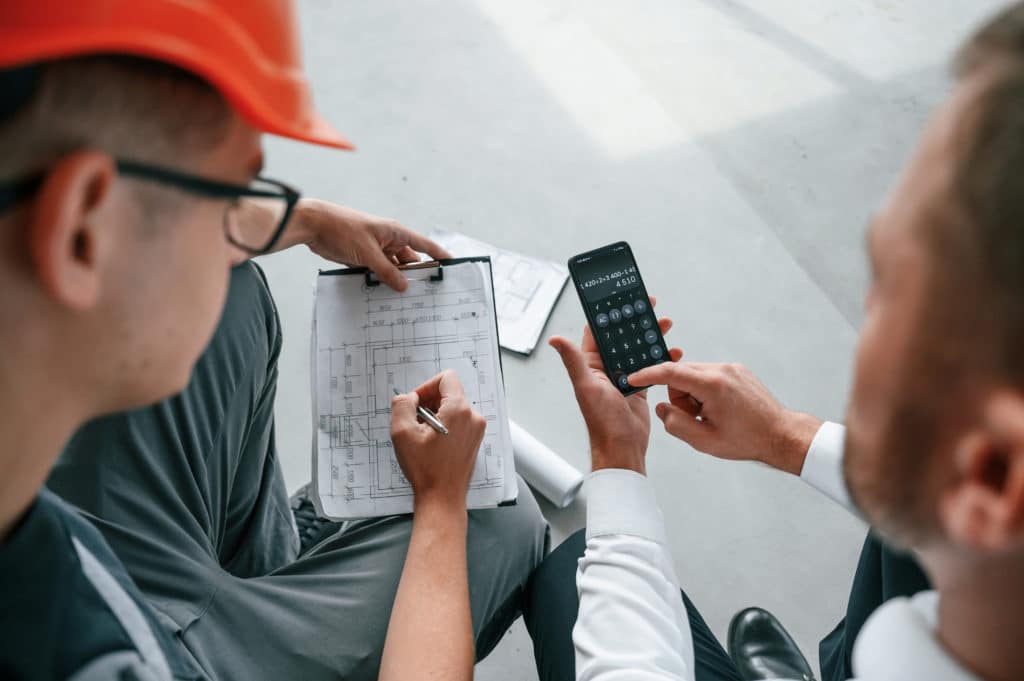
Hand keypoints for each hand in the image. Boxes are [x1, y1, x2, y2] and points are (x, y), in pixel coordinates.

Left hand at [296, 199, 450, 290]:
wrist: (313, 225)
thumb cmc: (341, 228)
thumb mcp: (367, 253)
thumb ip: (386, 271)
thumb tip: (404, 286)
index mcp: (395, 232)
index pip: (424, 245)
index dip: (439, 255)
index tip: (452, 266)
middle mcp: (388, 241)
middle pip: (409, 261)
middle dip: (416, 276)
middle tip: (427, 294)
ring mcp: (376, 250)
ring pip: (393, 269)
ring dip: (396, 281)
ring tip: (405, 300)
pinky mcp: (363, 258)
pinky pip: (378, 273)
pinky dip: (380, 282)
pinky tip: (384, 296)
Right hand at [390, 370, 486, 510]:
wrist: (442, 498)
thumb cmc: (426, 470)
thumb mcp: (402, 432)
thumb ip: (402, 405)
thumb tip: (409, 398)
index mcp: (459, 410)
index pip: (446, 378)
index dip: (426, 387)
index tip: (416, 405)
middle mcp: (473, 417)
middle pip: (449, 393)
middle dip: (429, 403)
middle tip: (416, 424)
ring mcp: (476, 429)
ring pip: (453, 408)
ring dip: (435, 416)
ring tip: (423, 437)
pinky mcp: (475, 440)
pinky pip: (458, 421)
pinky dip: (444, 426)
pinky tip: (432, 444)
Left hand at [550, 299, 681, 474]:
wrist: (622, 448)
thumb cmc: (602, 422)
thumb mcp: (587, 386)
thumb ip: (574, 361)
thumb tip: (555, 339)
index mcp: (590, 365)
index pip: (599, 331)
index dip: (610, 312)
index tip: (621, 297)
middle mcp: (606, 369)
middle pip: (621, 337)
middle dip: (635, 320)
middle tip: (648, 305)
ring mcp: (624, 377)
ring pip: (637, 349)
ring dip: (650, 337)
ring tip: (663, 324)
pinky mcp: (639, 386)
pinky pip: (651, 366)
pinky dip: (662, 358)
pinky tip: (672, 352)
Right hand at [627, 362, 820, 474]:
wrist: (781, 434)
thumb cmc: (747, 440)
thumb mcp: (704, 441)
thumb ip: (675, 424)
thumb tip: (662, 409)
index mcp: (712, 385)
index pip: (670, 373)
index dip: (647, 375)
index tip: (633, 378)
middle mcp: (721, 370)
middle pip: (681, 375)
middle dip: (680, 396)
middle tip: (695, 418)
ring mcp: (731, 368)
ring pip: (694, 375)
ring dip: (693, 395)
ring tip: (711, 416)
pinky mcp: (737, 371)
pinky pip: (708, 376)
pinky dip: (705, 391)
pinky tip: (719, 410)